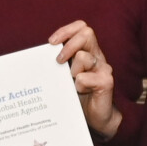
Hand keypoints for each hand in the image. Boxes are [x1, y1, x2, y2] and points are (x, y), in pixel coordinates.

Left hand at [51, 20, 120, 136]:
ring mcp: (103, 68)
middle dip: (68, 45)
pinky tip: (81, 92)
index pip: (81, 28)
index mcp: (88, 51)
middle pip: (87, 33)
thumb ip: (60, 62)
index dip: (66, 31)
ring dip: (72, 71)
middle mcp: (97, 56)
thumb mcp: (66, 75)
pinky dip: (79, 85)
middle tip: (58, 61)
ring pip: (83, 56)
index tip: (51, 43)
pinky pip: (85, 77)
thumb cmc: (79, 96)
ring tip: (73, 83)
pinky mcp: (106, 81)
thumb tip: (40, 55)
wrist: (97, 118)